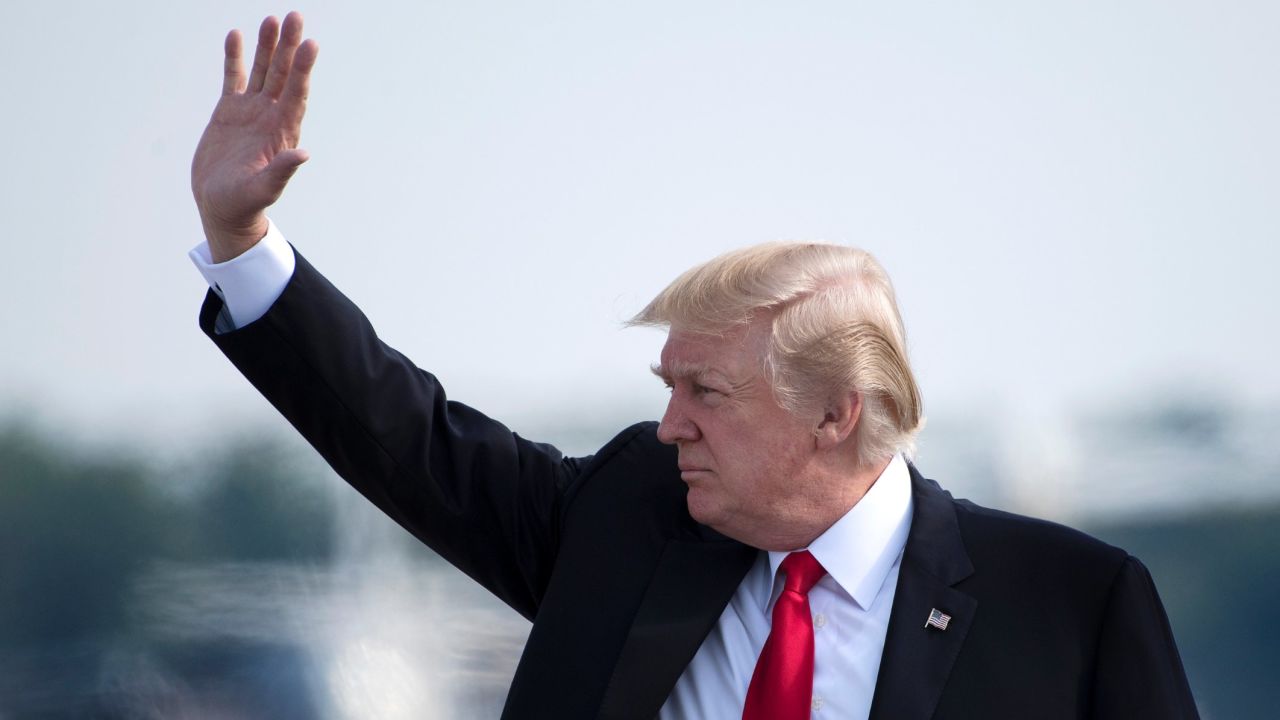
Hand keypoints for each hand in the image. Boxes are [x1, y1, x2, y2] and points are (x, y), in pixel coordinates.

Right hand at [191, 12, 317, 261]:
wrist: (222, 207)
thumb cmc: (245, 204)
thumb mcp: (263, 189)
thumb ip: (282, 172)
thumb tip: (303, 154)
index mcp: (282, 132)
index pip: (296, 94)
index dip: (303, 69)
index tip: (310, 45)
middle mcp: (270, 116)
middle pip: (283, 75)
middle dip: (288, 47)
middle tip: (295, 16)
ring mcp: (250, 111)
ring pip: (261, 71)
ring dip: (267, 46)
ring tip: (272, 19)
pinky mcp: (229, 111)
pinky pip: (233, 78)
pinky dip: (235, 58)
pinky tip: (236, 36)